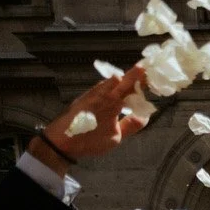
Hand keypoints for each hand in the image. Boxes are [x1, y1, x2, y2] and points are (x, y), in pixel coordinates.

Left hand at [30, 67, 149, 171]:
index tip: (148, 69)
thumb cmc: (89, 140)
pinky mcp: (85, 98)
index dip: (138, 78)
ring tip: (132, 77)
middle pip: (120, 81)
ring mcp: (92, 94)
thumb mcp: (114, 137)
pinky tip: (114, 87)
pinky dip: (110, 85)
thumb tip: (145, 115)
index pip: (129, 86)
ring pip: (109, 83)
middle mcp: (101, 94)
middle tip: (144, 69)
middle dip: (133, 75)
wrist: (62, 140)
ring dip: (122, 79)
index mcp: (111, 103)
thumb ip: (130, 125)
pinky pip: (100, 87)